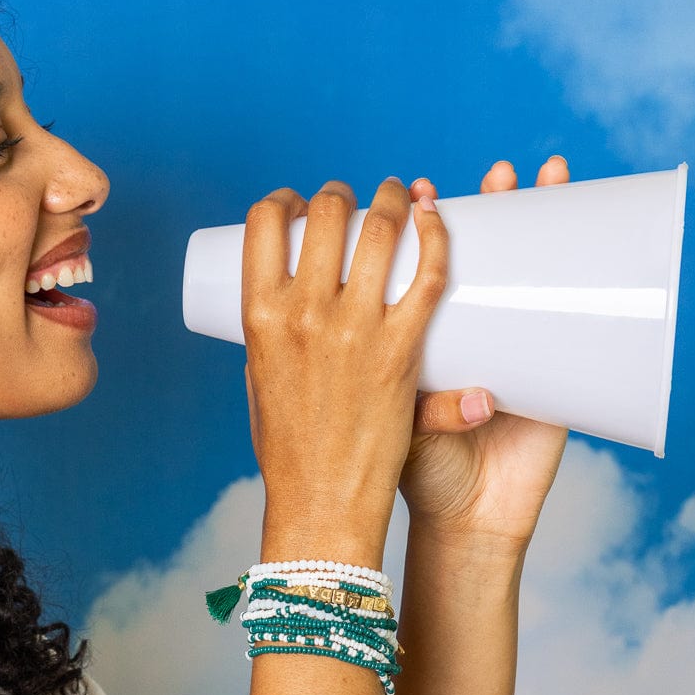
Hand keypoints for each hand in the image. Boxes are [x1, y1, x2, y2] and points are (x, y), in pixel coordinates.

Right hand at [242, 176, 447, 563]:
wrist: (322, 501)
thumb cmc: (288, 447)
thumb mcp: (259, 380)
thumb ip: (274, 336)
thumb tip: (295, 303)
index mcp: (258, 315)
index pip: (263, 223)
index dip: (285, 199)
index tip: (300, 203)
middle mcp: (302, 312)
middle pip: (324, 214)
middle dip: (340, 193)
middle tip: (356, 201)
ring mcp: (354, 329)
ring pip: (380, 230)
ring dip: (394, 198)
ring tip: (403, 197)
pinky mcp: (401, 351)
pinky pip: (427, 275)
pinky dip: (436, 235)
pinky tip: (435, 220)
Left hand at [400, 158, 570, 556]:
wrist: (464, 518)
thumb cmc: (421, 473)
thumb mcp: (402, 426)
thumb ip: (423, 407)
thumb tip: (477, 398)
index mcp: (417, 334)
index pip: (415, 264)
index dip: (415, 225)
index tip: (414, 191)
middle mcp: (463, 329)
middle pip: (467, 252)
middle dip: (476, 208)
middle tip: (488, 179)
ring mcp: (508, 342)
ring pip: (518, 267)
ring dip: (527, 215)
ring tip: (534, 176)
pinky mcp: (554, 365)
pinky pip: (568, 310)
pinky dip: (577, 260)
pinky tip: (580, 215)